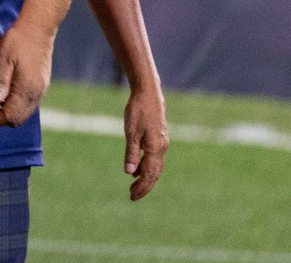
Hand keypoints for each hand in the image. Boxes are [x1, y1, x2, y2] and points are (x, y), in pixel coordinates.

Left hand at [0, 20, 54, 127]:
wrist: (37, 29)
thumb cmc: (18, 41)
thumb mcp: (4, 59)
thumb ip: (0, 82)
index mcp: (27, 89)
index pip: (11, 117)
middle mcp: (37, 94)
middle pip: (18, 119)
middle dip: (1, 116)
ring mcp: (41, 90)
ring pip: (23, 113)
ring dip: (8, 110)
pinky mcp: (41, 85)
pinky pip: (28, 104)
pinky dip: (15, 104)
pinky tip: (6, 91)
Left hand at [122, 84, 167, 199]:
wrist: (148, 94)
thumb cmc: (138, 111)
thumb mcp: (131, 132)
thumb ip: (131, 153)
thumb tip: (129, 173)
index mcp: (155, 149)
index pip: (150, 175)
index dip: (142, 187)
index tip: (133, 196)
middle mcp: (161, 148)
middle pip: (154, 173)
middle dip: (144, 186)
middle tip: (132, 196)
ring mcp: (161, 143)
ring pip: (155, 166)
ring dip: (145, 177)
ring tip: (133, 185)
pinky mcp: (158, 138)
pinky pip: (154, 158)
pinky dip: (146, 166)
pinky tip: (137, 169)